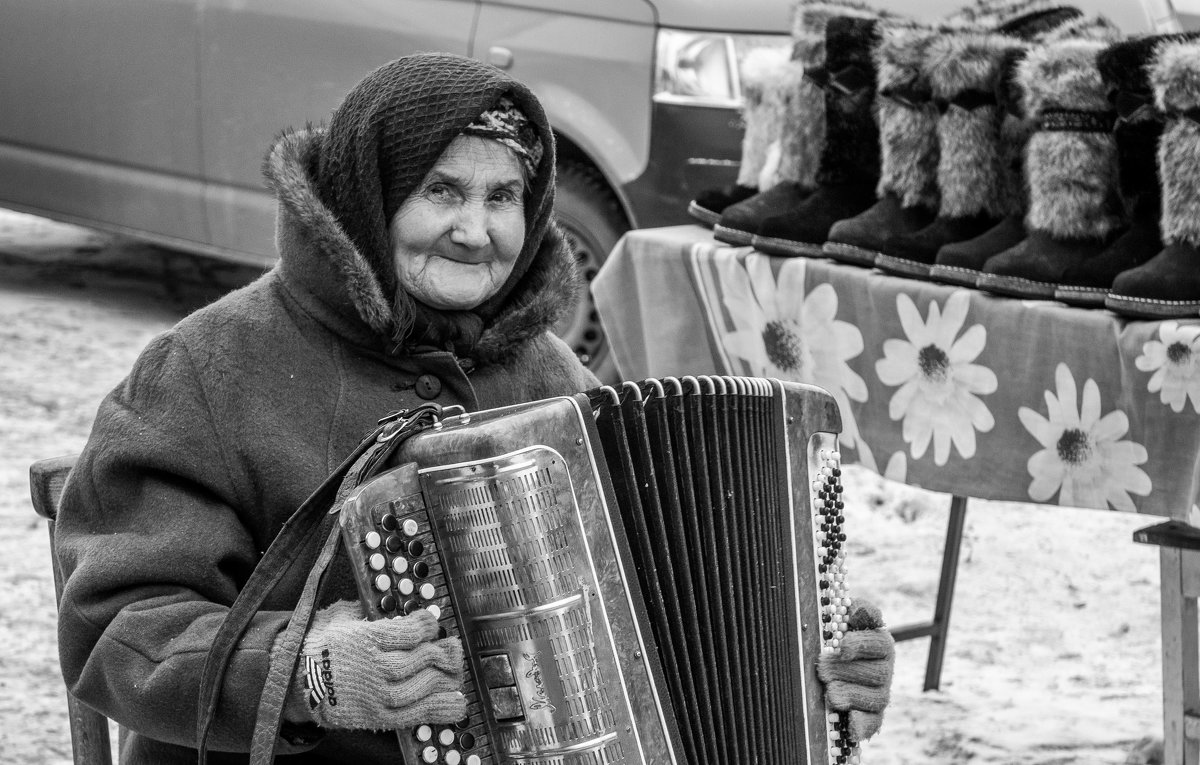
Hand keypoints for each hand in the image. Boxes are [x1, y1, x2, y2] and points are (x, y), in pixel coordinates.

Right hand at [285, 600, 465, 730]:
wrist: (294, 680)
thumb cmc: (319, 644)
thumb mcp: (340, 615)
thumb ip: (369, 609)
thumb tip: (395, 604)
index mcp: (364, 638)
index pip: (409, 631)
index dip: (428, 626)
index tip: (433, 623)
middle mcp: (372, 667)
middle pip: (419, 660)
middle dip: (442, 652)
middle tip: (452, 647)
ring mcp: (375, 695)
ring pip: (420, 687)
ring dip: (444, 679)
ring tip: (456, 670)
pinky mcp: (376, 717)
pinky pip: (414, 715)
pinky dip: (439, 709)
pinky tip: (457, 703)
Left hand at [817, 599, 894, 741]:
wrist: (827, 664)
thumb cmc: (833, 637)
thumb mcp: (840, 619)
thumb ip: (850, 611)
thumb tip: (853, 609)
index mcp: (879, 642)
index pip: (878, 642)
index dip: (862, 645)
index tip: (842, 646)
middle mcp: (884, 668)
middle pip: (877, 673)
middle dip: (847, 671)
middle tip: (822, 669)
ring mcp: (880, 693)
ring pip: (876, 698)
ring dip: (851, 695)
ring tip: (829, 692)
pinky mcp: (872, 715)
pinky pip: (873, 722)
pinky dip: (863, 725)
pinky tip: (850, 725)